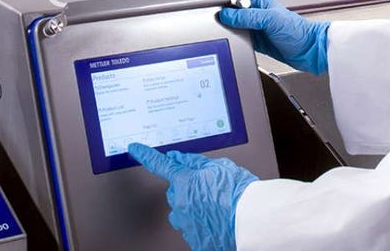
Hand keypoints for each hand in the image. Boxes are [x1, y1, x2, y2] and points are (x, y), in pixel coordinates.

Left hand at [128, 143, 257, 250]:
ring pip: (183, 213)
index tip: (135, 149)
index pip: (160, 164)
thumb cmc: (240, 193)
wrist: (253, 220)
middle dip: (187, 189)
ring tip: (218, 208)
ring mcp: (186, 224)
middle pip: (175, 192)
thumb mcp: (220, 167)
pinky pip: (193, 229)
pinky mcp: (195, 241)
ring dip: (194, 208)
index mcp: (184, 182)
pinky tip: (218, 222)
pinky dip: (203, 225)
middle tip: (210, 190)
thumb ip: (195, 162)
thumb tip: (178, 157)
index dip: (146, 155)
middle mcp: (180, 204)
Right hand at [199, 0, 329, 74]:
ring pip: (229, 11)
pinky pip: (233, 29)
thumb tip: (226, 14)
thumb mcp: (272, 20)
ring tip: (202, 1)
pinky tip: (215, 27)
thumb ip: (248, 16)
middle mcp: (253, 8)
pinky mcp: (251, 36)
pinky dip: (223, 27)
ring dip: (216, 6)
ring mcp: (251, 22)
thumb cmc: (297, 31)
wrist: (309, 50)